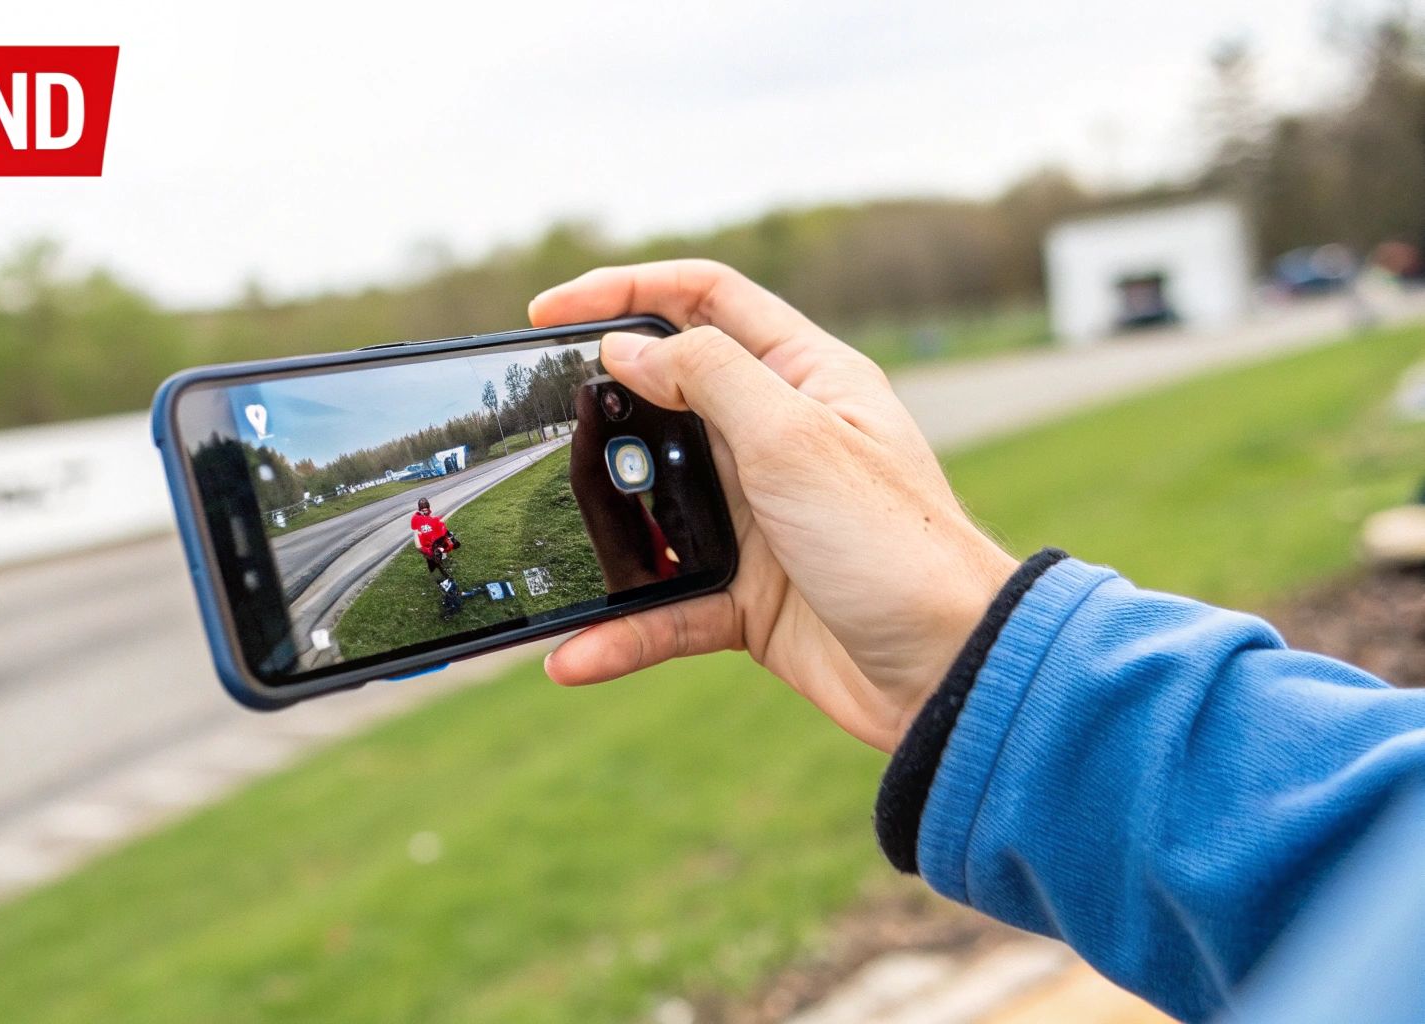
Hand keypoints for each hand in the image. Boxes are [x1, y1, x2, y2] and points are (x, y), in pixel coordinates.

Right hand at [530, 260, 1017, 752]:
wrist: (951, 673)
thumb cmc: (898, 545)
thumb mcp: (795, 437)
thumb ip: (708, 376)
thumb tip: (626, 347)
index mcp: (805, 378)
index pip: (704, 299)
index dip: (625, 290)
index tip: (548, 312)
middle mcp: (777, 439)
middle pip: (665, 398)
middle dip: (595, 411)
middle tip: (531, 420)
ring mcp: (758, 519)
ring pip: (652, 508)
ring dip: (599, 531)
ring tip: (546, 540)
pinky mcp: (746, 595)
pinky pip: (664, 605)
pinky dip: (621, 631)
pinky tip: (575, 655)